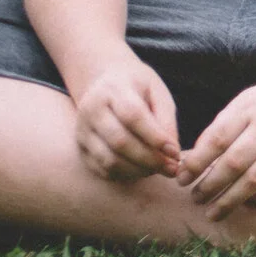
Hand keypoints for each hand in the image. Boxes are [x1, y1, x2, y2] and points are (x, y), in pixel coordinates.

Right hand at [71, 53, 179, 180]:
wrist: (105, 81)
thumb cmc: (138, 87)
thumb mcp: (158, 92)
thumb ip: (166, 119)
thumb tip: (172, 151)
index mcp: (113, 89)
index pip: (133, 116)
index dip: (155, 137)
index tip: (176, 152)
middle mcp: (91, 110)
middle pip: (119, 141)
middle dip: (149, 159)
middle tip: (172, 168)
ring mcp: (82, 130)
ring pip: (108, 160)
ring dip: (138, 170)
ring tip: (160, 170)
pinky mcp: (80, 147)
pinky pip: (101, 169)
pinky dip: (124, 175)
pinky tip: (143, 171)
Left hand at [176, 76, 255, 217]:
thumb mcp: (247, 103)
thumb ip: (221, 128)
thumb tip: (191, 163)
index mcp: (250, 108)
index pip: (216, 139)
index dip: (195, 163)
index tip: (181, 180)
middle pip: (233, 163)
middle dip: (209, 185)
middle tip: (195, 199)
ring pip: (254, 180)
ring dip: (230, 200)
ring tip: (213, 212)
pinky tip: (245, 201)